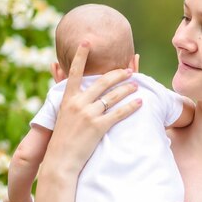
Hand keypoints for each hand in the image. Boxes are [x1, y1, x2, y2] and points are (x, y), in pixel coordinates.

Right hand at [45, 43, 140, 175]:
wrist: (61, 160)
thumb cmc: (62, 139)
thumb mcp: (61, 115)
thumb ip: (66, 99)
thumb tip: (66, 88)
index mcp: (67, 98)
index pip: (75, 72)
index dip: (81, 55)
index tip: (88, 41)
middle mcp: (78, 103)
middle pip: (102, 82)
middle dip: (118, 74)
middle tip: (129, 70)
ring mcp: (88, 114)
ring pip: (113, 96)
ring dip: (127, 89)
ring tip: (137, 85)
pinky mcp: (98, 127)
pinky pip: (119, 113)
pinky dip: (131, 106)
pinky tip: (140, 102)